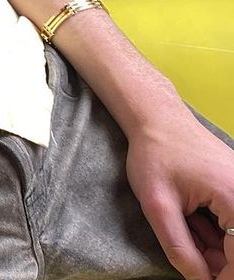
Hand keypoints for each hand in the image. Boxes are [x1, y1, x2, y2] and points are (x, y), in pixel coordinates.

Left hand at [126, 102, 233, 279]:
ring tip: (182, 224)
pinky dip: (212, 230)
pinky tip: (189, 218)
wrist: (156, 117)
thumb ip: (179, 247)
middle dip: (214, 260)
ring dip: (211, 245)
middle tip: (185, 251)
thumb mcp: (158, 205)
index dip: (223, 277)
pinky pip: (231, 223)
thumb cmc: (155, 153)